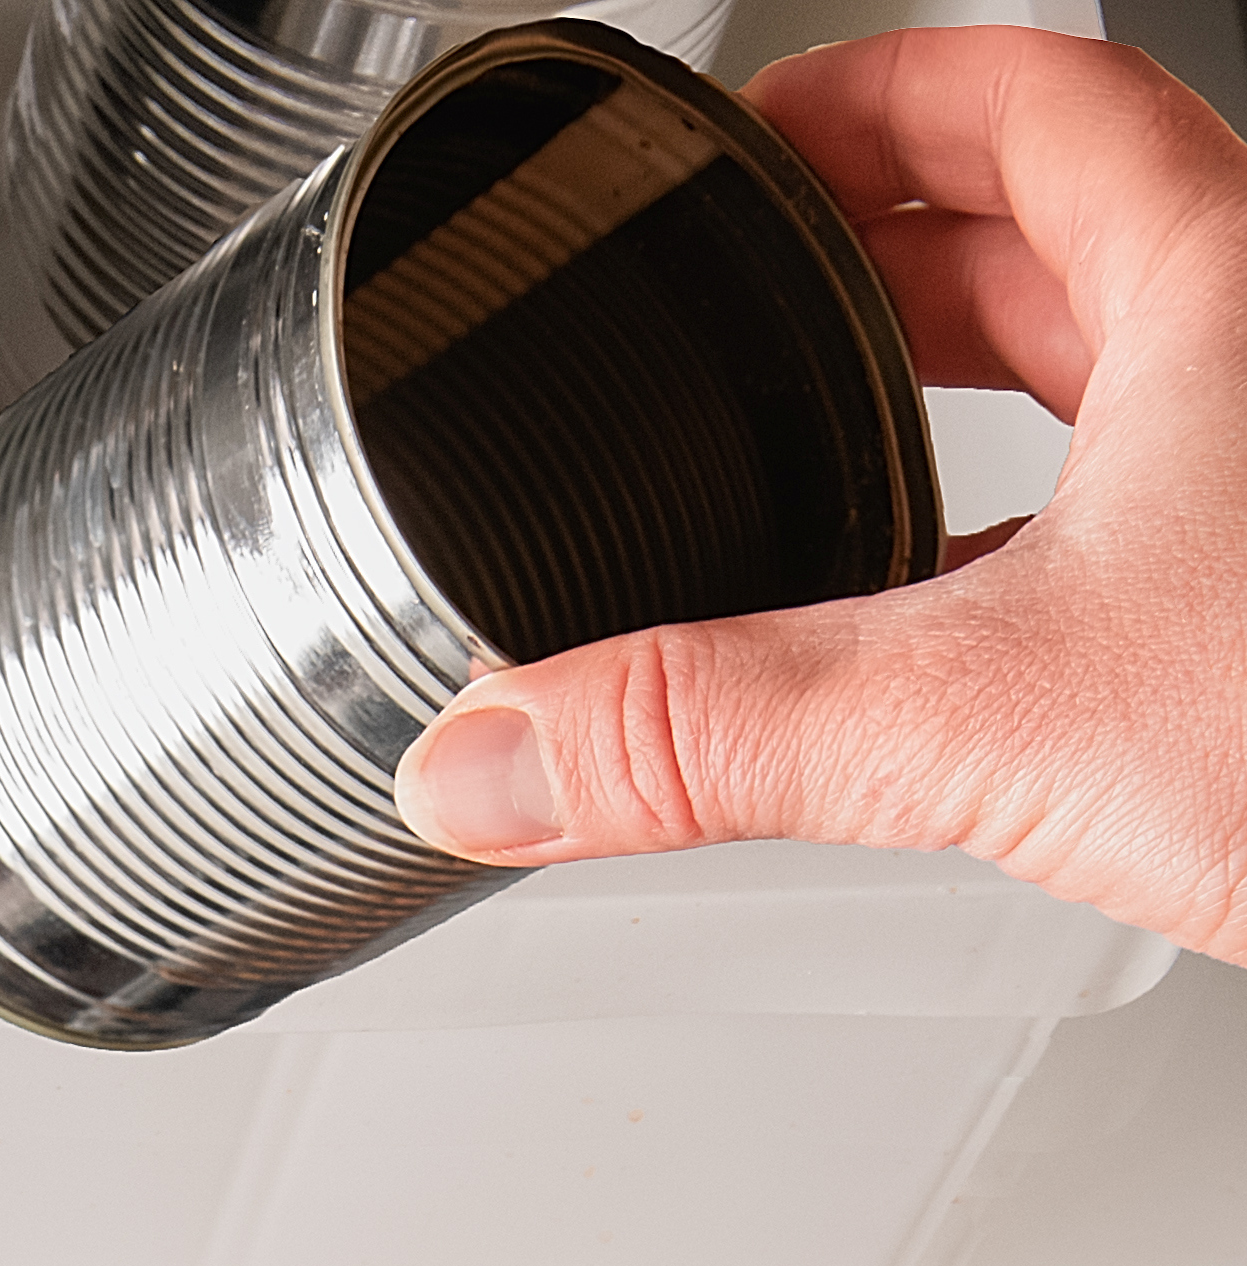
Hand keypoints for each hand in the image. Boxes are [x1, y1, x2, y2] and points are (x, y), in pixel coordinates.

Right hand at [388, 25, 1246, 960]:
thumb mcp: (998, 722)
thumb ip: (726, 736)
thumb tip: (505, 751)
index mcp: (1219, 284)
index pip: (1022, 99)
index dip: (871, 101)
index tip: (754, 139)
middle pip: (1050, 238)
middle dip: (873, 275)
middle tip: (740, 311)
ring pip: (1104, 384)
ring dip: (956, 416)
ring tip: (814, 465)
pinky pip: (1135, 531)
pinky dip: (1023, 557)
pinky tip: (948, 642)